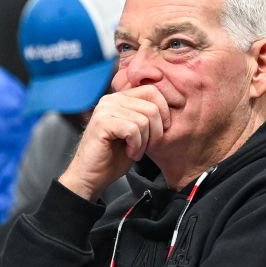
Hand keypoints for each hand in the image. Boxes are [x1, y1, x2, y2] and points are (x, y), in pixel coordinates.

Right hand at [59, 85, 170, 200]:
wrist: (92, 176)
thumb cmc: (115, 157)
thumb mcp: (139, 133)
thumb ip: (148, 116)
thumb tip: (173, 104)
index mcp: (121, 98)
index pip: (152, 90)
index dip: (165, 110)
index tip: (165, 129)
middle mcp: (111, 99)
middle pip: (152, 106)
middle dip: (157, 131)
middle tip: (148, 146)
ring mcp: (105, 109)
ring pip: (144, 120)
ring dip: (145, 142)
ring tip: (134, 151)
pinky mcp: (102, 123)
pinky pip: (133, 130)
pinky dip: (136, 146)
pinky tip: (128, 153)